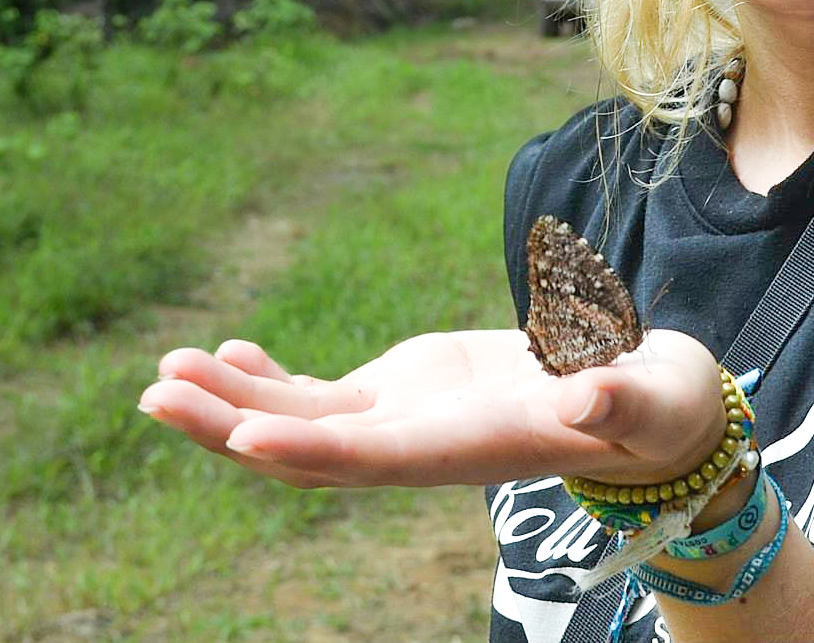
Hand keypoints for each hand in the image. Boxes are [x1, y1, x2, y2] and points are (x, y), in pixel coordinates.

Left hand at [138, 328, 727, 489]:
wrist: (649, 414)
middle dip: (230, 426)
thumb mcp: (650, 400)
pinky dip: (268, 378)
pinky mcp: (407, 392)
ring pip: (301, 421)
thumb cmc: (657, 410)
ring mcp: (407, 421)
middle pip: (309, 450)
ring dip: (230, 401)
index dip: (312, 448)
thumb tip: (593, 395)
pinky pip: (322, 397)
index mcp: (469, 448)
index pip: (376, 459)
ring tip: (164, 371)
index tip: (246, 433)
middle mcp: (422, 446)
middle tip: (157, 393)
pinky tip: (225, 353)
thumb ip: (619, 397)